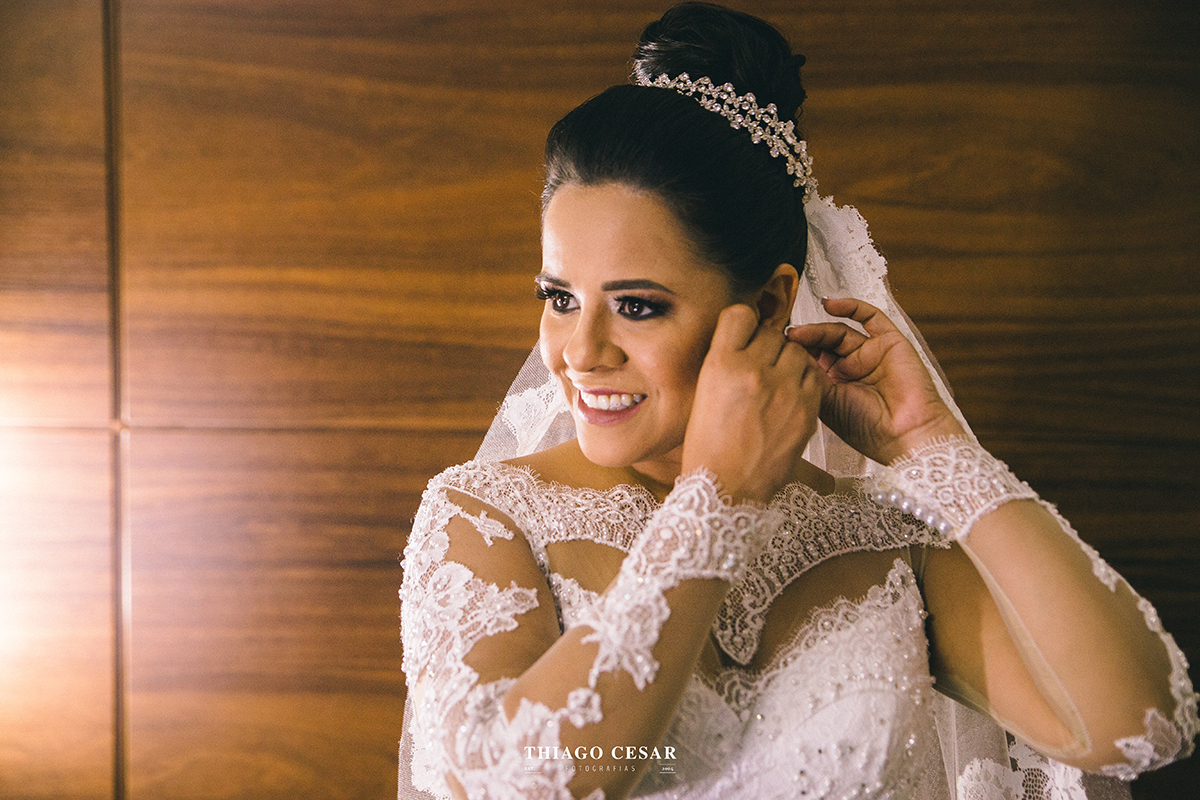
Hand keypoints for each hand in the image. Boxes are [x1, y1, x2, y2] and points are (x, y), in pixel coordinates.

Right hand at [682, 304, 825, 502]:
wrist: (728, 486)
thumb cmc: (710, 445)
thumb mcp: (704, 393)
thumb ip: (726, 361)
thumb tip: (746, 338)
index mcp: (721, 364)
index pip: (741, 315)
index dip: (743, 323)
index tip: (744, 333)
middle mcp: (754, 371)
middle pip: (771, 333)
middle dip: (766, 346)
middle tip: (759, 365)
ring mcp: (784, 390)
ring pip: (797, 352)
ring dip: (788, 361)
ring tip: (776, 381)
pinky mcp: (806, 409)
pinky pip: (812, 376)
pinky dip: (803, 381)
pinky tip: (789, 396)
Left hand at [785, 297, 965, 464]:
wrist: (905, 436)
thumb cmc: (868, 430)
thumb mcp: (826, 403)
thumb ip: (808, 378)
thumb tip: (784, 355)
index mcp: (833, 386)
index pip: (809, 360)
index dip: (792, 352)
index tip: (771, 347)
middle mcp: (850, 368)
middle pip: (821, 344)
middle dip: (802, 339)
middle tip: (784, 338)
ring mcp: (869, 354)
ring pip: (839, 331)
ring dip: (818, 328)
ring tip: (799, 332)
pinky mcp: (890, 342)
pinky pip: (870, 317)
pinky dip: (850, 307)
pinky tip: (830, 304)